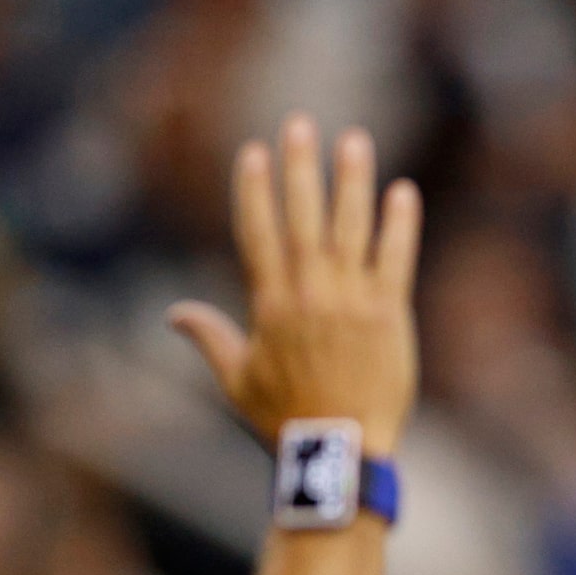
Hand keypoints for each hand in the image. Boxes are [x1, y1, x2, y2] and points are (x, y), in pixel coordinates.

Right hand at [169, 115, 421, 454]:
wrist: (341, 450)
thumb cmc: (285, 419)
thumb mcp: (237, 379)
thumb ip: (209, 338)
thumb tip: (173, 314)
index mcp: (270, 306)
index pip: (259, 234)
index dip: (255, 191)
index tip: (253, 152)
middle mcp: (309, 295)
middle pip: (303, 218)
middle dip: (300, 168)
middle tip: (299, 124)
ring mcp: (351, 301)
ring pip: (350, 229)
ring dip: (352, 182)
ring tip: (354, 141)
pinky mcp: (389, 314)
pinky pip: (395, 259)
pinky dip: (398, 225)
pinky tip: (402, 192)